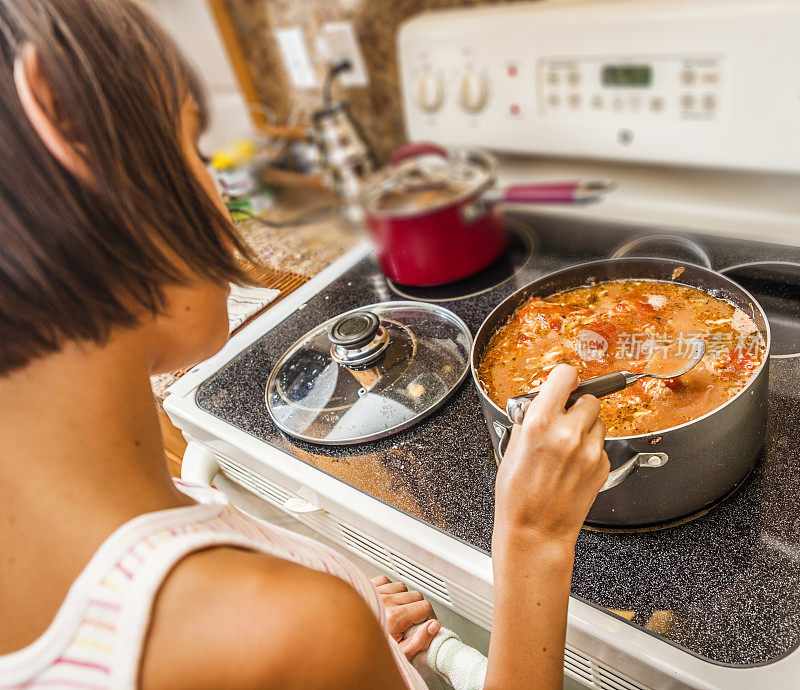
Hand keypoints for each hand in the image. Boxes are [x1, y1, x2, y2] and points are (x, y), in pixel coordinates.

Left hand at [371, 576, 440, 659]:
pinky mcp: (367, 587)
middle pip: (416, 596)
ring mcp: (375, 592)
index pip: (425, 607)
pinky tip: (387, 603)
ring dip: (403, 599)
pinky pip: (387, 581)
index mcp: (394, 616)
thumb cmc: (373, 650)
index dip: (428, 618)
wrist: (350, 644)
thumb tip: (434, 626)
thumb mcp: (401, 654)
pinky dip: (389, 590)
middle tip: (410, 623)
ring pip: (402, 587)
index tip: (423, 626)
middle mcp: (385, 601)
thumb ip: (420, 640)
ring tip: (397, 613)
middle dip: (417, 609)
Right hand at [494, 364, 609, 548]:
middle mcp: (568, 432)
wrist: (535, 531)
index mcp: (540, 422)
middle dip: (576, 406)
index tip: (563, 384)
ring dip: (586, 427)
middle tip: (564, 421)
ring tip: (567, 446)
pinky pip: (601, 444)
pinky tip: (573, 464)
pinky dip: (590, 449)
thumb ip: (528, 419)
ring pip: (598, 421)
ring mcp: (590, 450)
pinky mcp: (602, 465)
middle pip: (588, 398)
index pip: (565, 375)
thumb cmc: (518, 496)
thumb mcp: (512, 448)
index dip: (565, 378)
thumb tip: (539, 403)